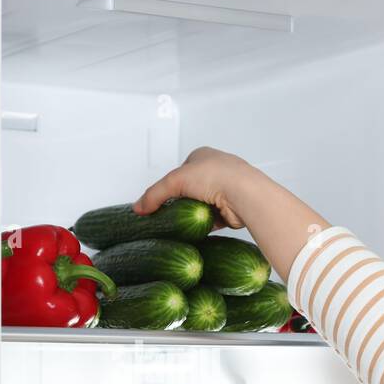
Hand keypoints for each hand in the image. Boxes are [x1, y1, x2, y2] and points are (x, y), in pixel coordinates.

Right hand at [134, 147, 328, 283]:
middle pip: (188, 190)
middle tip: (168, 213)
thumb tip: (138, 208)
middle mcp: (215, 170)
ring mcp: (224, 189)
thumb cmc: (218, 177)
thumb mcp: (175, 181)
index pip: (178, 172)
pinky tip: (198, 228)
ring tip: (183, 222)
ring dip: (192, 213)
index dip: (167, 186)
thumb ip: (153, 194)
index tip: (158, 199)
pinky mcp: (230, 209)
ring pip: (199, 205)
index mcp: (203, 155)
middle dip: (180, 201)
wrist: (245, 195)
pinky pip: (210, 219)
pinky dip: (203, 224)